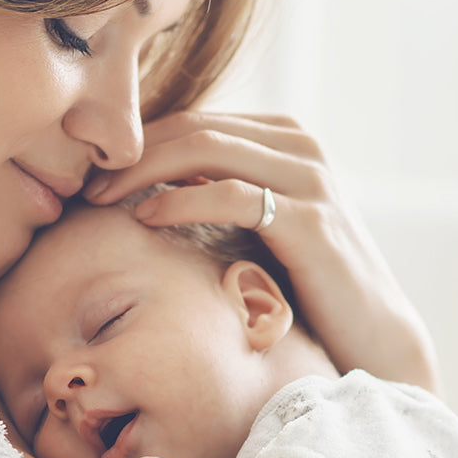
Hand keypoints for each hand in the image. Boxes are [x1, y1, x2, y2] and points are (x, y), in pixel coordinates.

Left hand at [83, 111, 441, 392]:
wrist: (372, 337)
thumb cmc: (308, 289)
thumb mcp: (262, 228)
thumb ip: (222, 196)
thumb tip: (150, 186)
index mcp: (287, 139)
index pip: (196, 120)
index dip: (139, 141)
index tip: (93, 172)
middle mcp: (302, 146)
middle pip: (196, 126)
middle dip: (133, 151)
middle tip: (85, 183)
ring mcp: (310, 177)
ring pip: (208, 147)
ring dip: (145, 169)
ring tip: (102, 198)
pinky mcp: (310, 218)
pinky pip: (232, 193)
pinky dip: (182, 200)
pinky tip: (146, 217)